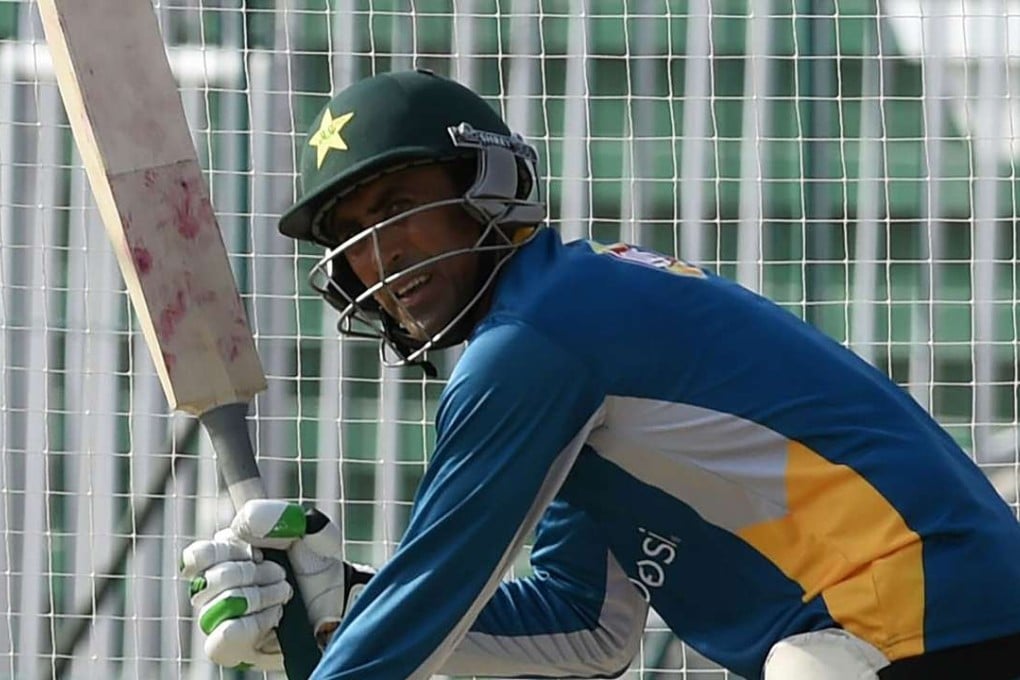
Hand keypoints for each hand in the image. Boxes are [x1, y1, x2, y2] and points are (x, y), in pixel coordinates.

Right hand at [180, 501, 370, 670]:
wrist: (341, 599)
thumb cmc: (319, 561)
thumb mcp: (310, 529)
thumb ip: (279, 516)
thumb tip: (245, 523)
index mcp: (226, 553)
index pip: (195, 556)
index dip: (223, 552)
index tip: (258, 551)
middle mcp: (216, 586)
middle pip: (209, 581)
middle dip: (252, 575)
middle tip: (281, 573)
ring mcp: (222, 618)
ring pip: (216, 610)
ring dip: (257, 598)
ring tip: (284, 593)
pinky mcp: (232, 648)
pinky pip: (221, 640)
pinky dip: (252, 624)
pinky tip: (275, 616)